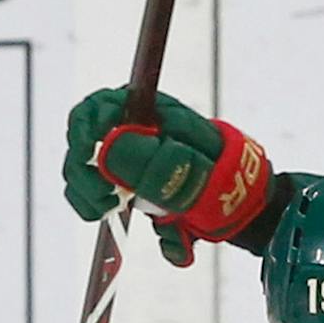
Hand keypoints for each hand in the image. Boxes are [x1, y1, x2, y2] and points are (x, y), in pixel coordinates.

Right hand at [62, 86, 273, 266]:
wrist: (240, 204)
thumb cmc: (224, 179)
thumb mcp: (196, 172)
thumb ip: (155, 163)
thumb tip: (107, 151)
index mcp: (148, 112)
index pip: (99, 106)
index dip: (84, 128)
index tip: (87, 156)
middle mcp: (130, 130)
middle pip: (83, 139)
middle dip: (84, 170)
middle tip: (104, 198)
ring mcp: (124, 156)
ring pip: (83, 168)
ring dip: (87, 192)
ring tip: (109, 210)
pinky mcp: (122, 183)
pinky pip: (93, 192)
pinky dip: (95, 207)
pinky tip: (109, 216)